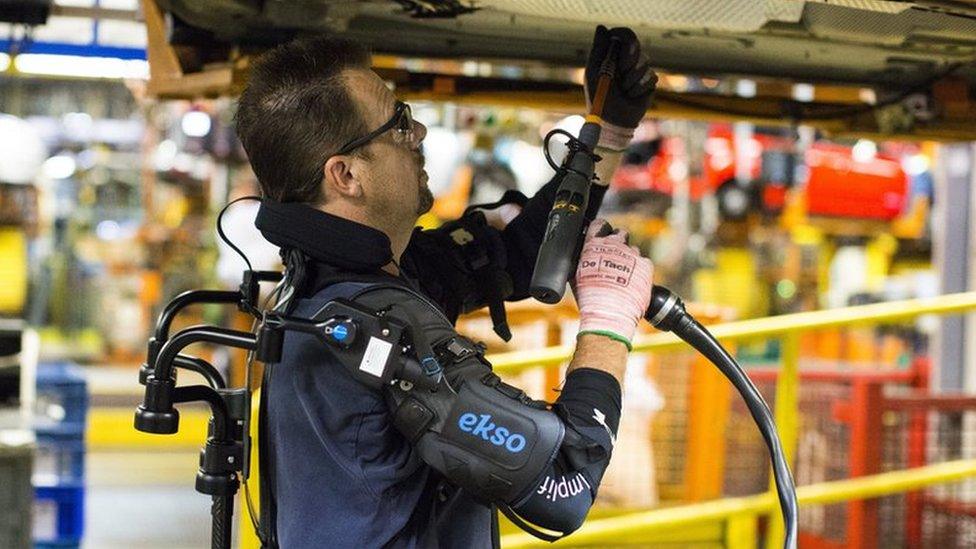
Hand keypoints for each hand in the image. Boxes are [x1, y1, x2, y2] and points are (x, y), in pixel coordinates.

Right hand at [574, 219, 652, 348]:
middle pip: (620, 234)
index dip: (601, 229)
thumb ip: (580, 260)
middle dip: (619, 243)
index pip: (599, 225)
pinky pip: (644, 262)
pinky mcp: (645, 264)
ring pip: (633, 250)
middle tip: (616, 257)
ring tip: (624, 277)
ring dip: (629, 259)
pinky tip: (634, 282)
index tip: (603, 234)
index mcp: (593, 245)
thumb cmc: (590, 299)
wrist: (609, 314)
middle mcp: (613, 245)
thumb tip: (581, 257)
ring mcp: (631, 254)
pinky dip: (641, 270)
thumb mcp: (575, 276)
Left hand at [585, 25, 657, 151]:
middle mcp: (626, 60)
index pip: (624, 35)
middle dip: (628, 62)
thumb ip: (598, 50)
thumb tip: (602, 27)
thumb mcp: (594, 72)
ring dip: (632, 79)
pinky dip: (639, 88)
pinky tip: (632, 96)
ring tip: (623, 91)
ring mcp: (639, 71)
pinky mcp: (649, 82)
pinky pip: (651, 77)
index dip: (626, 40)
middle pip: (636, 46)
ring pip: (644, 62)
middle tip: (620, 75)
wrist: (612, 122)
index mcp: (612, 55)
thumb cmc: (599, 98)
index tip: (623, 50)